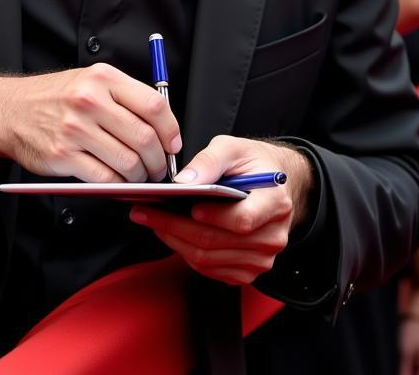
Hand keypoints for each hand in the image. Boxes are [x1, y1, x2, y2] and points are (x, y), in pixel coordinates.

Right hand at [0, 64, 180, 182]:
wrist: (8, 111)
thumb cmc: (52, 98)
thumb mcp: (87, 81)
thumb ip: (123, 98)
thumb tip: (162, 128)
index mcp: (101, 78)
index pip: (154, 105)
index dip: (171, 130)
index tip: (173, 144)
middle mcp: (89, 100)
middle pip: (144, 138)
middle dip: (159, 161)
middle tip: (159, 168)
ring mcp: (75, 129)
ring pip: (128, 162)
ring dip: (140, 176)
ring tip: (138, 176)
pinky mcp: (63, 155)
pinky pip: (105, 178)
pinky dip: (118, 186)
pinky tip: (117, 182)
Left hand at [128, 136, 312, 284]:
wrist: (273, 185)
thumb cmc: (253, 164)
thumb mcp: (233, 148)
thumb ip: (209, 161)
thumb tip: (184, 182)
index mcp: (274, 203)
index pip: (242, 220)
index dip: (211, 216)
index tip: (186, 206)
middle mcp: (271, 236)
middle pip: (217, 242)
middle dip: (174, 226)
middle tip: (143, 211)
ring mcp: (260, 258)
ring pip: (208, 259)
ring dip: (173, 240)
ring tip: (149, 220)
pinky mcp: (247, 270)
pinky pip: (210, 269)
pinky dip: (184, 252)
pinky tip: (168, 233)